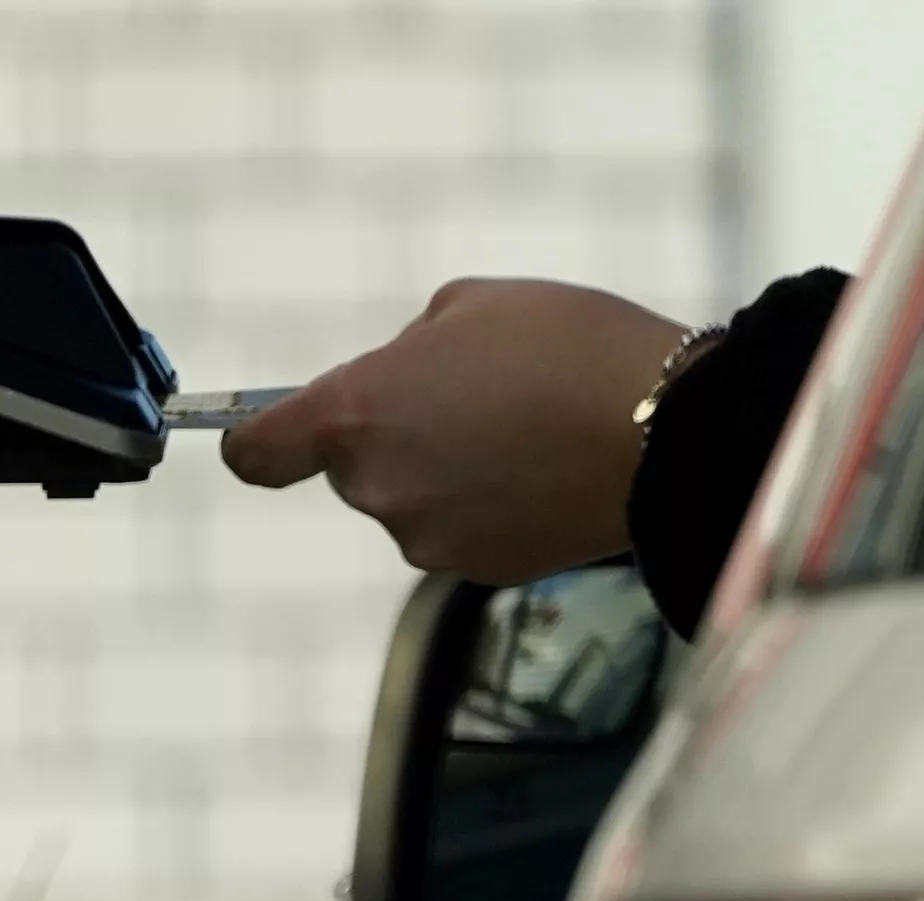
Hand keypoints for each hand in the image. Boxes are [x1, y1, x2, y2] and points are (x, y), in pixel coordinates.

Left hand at [220, 278, 684, 584]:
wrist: (670, 432)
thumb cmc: (569, 348)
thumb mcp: (468, 305)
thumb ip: (407, 350)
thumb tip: (400, 381)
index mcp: (353, 416)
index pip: (257, 452)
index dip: (253, 441)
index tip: (258, 435)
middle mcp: (375, 489)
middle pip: (354, 464)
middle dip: (395, 430)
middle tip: (471, 391)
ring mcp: (426, 539)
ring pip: (412, 497)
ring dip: (445, 468)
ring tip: (523, 426)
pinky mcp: (478, 571)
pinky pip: (460, 528)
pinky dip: (486, 503)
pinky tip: (542, 466)